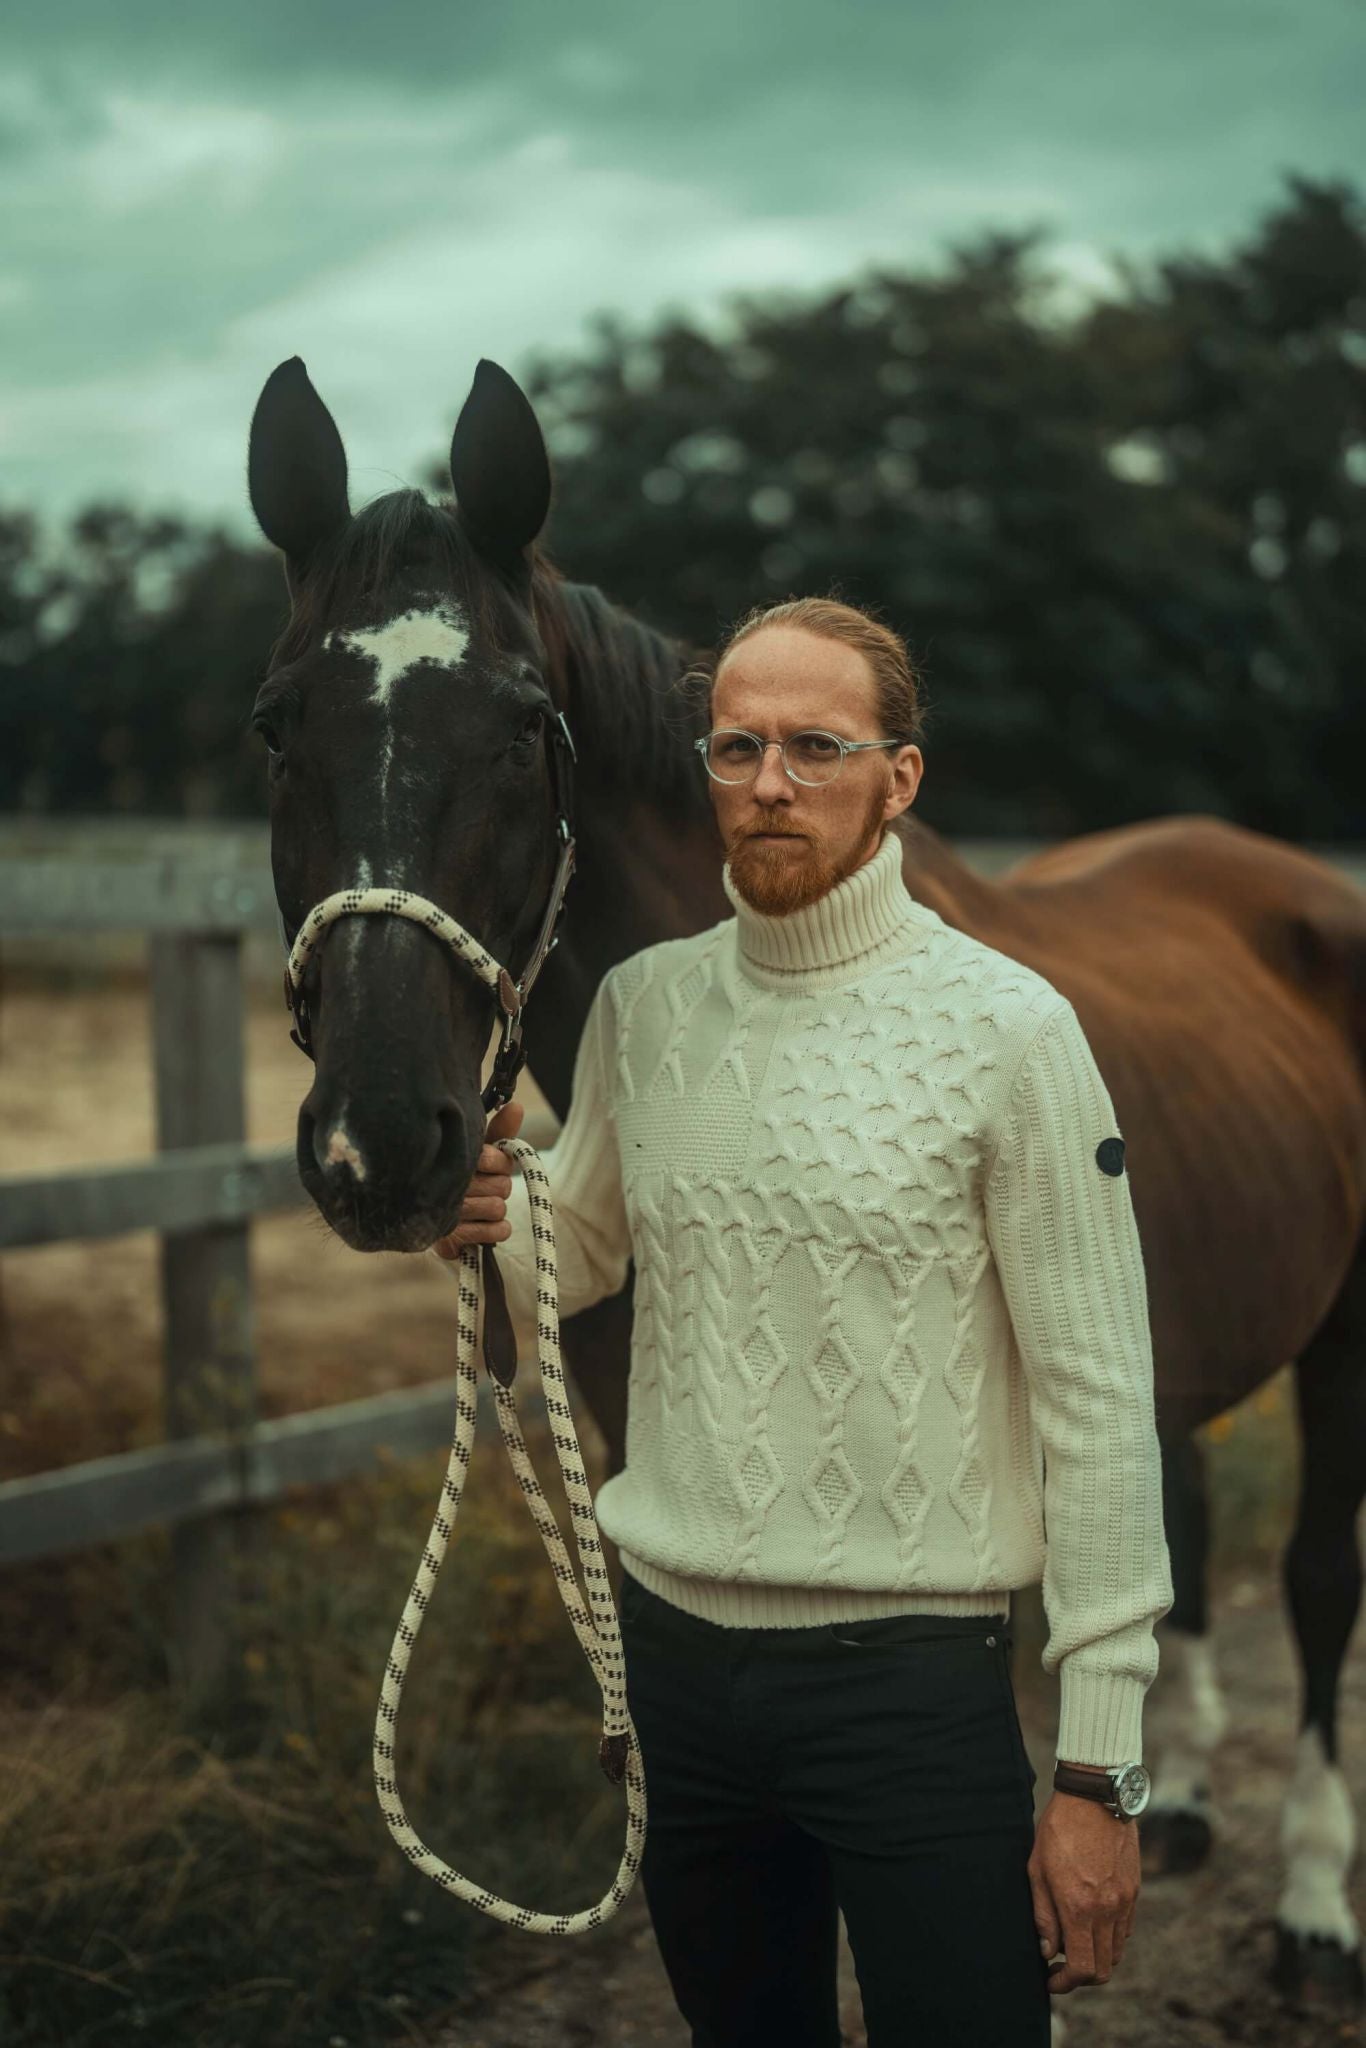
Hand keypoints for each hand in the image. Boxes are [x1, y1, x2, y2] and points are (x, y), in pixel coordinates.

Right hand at [433, 1101, 524, 1256]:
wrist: (422, 1217)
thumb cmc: (458, 1177)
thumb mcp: (477, 1150)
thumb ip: (498, 1132)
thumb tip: (516, 1106)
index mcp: (451, 1158)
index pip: (494, 1158)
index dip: (498, 1162)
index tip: (486, 1164)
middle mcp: (444, 1185)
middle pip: (502, 1186)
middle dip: (497, 1188)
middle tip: (480, 1188)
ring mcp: (445, 1216)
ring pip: (499, 1208)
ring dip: (495, 1211)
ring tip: (476, 1207)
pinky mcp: (448, 1242)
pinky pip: (496, 1231)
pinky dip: (495, 1230)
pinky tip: (479, 1225)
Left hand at [1029, 1787, 1138, 1993]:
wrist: (1094, 1797)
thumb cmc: (1059, 1830)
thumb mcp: (1037, 1870)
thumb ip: (1043, 1915)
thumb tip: (1047, 1951)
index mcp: (1080, 1907)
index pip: (1081, 1968)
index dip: (1064, 1983)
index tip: (1050, 1978)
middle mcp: (1108, 1910)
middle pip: (1102, 1969)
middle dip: (1080, 1976)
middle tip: (1060, 1966)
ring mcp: (1125, 1901)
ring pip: (1115, 1952)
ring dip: (1095, 1956)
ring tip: (1074, 1941)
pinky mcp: (1134, 1890)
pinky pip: (1124, 1929)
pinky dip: (1109, 1936)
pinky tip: (1091, 1920)